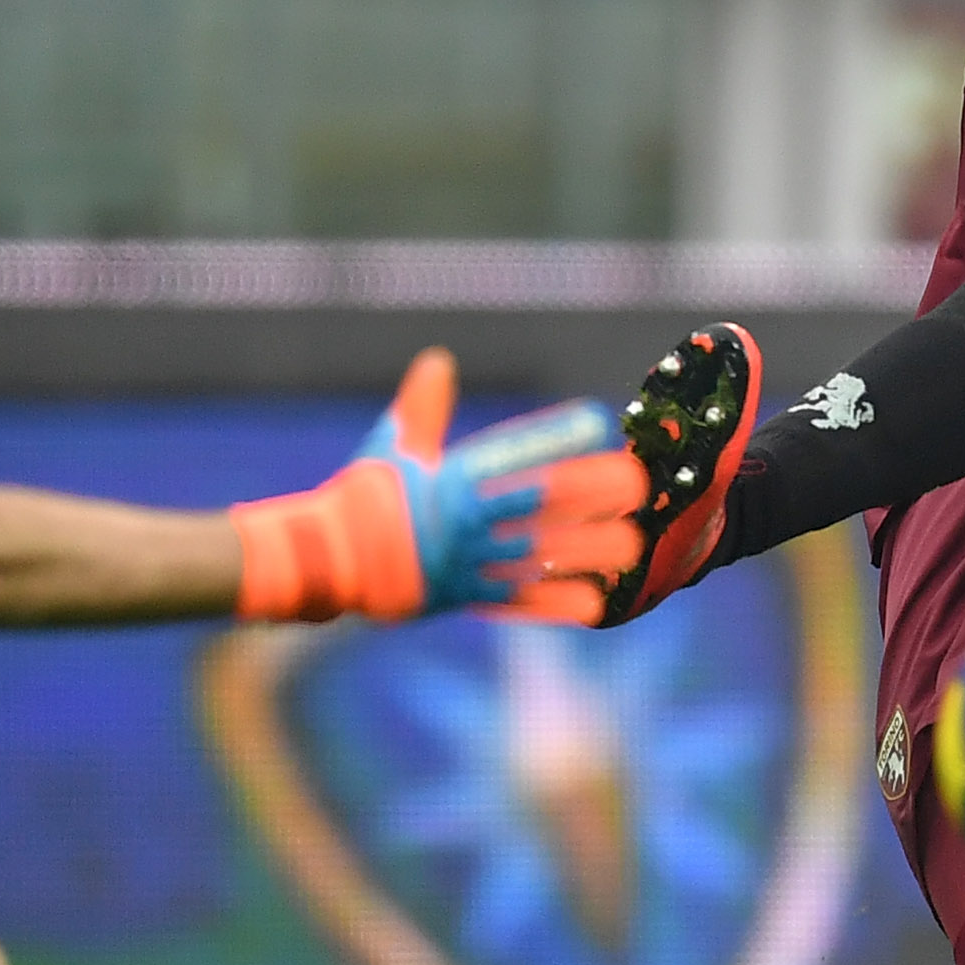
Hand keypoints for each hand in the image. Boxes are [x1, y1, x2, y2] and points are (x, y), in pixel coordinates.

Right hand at [234, 350, 646, 623]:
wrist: (326, 563)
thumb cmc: (361, 500)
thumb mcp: (390, 448)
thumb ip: (422, 408)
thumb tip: (438, 361)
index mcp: (451, 479)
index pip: (514, 453)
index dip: (557, 436)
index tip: (597, 423)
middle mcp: (466, 522)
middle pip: (543, 504)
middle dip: (594, 494)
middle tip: (638, 484)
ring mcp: (469, 563)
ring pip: (543, 556)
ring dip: (592, 552)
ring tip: (634, 546)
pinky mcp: (469, 597)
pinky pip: (523, 602)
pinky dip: (561, 602)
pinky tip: (600, 601)